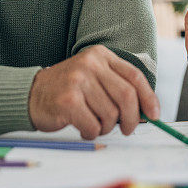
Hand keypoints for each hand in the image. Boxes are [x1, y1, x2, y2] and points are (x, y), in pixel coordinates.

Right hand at [28, 45, 159, 139]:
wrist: (32, 94)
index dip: (149, 98)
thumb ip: (118, 87)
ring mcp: (78, 80)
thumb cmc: (69, 90)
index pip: (134, 76)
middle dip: (132, 119)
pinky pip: (93, 125)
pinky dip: (91, 132)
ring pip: (111, 115)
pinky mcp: (67, 100)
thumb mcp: (94, 77)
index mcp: (100, 55)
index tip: (154, 115)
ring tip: (94, 124)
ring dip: (106, 127)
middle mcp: (90, 63)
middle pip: (127, 96)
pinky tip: (83, 127)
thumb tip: (148, 111)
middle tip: (127, 129)